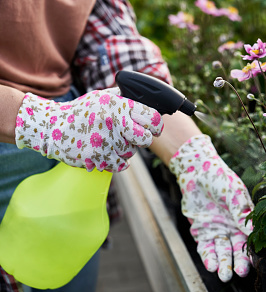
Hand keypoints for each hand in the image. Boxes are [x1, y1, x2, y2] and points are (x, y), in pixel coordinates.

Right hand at [15, 88, 162, 171]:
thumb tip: (147, 100)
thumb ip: (124, 98)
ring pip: (131, 153)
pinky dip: (116, 161)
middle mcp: (115, 122)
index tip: (154, 129)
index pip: (153, 117)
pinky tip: (106, 151)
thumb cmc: (81, 112)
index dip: (157, 125)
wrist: (52, 127)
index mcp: (119, 105)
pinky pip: (121, 164)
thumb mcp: (102, 97)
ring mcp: (107, 140)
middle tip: (133, 137)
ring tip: (108, 140)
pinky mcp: (99, 157)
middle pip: (146, 139)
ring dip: (124, 150)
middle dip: (143, 140)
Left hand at [169, 134, 252, 281]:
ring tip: (224, 274)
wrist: (197, 171)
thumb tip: (252, 230)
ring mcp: (217, 230)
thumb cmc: (220, 178)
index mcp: (245, 219)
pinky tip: (211, 265)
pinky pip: (206, 248)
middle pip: (237, 249)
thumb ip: (241, 211)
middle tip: (239, 272)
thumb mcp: (234, 192)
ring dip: (223, 264)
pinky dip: (208, 257)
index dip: (252, 252)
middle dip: (238, 262)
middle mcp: (232, 228)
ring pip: (221, 252)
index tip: (254, 263)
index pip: (251, 239)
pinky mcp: (201, 232)